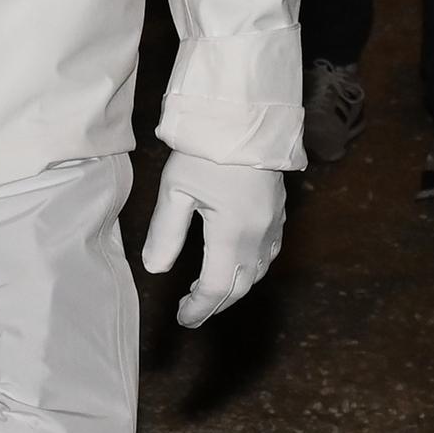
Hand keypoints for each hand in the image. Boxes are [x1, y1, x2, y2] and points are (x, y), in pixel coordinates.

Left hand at [140, 152, 285, 327]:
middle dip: (216, 302)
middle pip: (240, 286)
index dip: (198, 308)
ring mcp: (273, 222)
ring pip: (258, 271)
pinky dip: (252, 266)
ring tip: (209, 286)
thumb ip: (165, 232)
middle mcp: (258, 235)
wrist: (246, 114)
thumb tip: (154, 268)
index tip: (182, 318)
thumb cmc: (208, 149)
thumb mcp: (176, 188)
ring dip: (235, 286)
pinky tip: (237, 259)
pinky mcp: (279, 209)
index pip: (216, 288)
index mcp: (233, 234)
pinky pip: (269, 252)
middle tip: (192, 308)